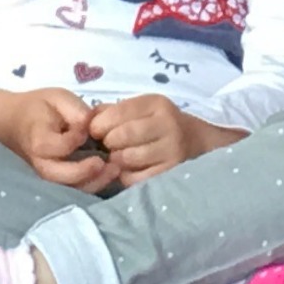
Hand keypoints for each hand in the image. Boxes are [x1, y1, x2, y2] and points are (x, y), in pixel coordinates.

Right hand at [0, 87, 112, 189]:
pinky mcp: (58, 180)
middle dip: (85, 172)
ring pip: (69, 188)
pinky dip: (93, 185)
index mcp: (38, 140)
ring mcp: (48, 175)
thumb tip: (90, 124)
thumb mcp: (57, 98)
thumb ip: (74, 109)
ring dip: (94, 182)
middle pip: (60, 176)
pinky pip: (75, 189)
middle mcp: (41, 163)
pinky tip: (110, 173)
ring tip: (115, 169)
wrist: (16, 122)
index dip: (74, 139)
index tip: (88, 129)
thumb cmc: (40, 108)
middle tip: (106, 162)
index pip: (57, 146)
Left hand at [86, 91, 240, 182]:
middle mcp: (167, 124)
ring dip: (116, 160)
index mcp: (156, 104)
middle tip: (110, 146)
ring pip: (125, 158)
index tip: (97, 132)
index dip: (99, 125)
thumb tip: (84, 119)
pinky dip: (126, 176)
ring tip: (120, 158)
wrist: (199, 142)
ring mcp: (172, 150)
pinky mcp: (170, 173)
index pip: (116, 113)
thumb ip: (113, 111)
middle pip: (119, 136)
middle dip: (108, 143)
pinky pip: (134, 178)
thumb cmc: (160, 124)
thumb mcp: (142, 109)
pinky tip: (131, 170)